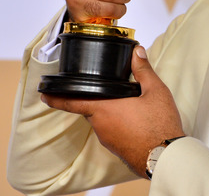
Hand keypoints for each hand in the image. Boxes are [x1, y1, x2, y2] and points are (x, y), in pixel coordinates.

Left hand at [42, 46, 184, 176]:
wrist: (165, 156)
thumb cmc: (159, 124)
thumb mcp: (155, 91)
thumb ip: (143, 70)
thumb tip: (137, 52)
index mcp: (104, 109)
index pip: (72, 101)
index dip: (56, 98)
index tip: (44, 94)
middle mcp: (100, 125)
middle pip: (91, 108)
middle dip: (97, 99)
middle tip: (110, 91)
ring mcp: (107, 139)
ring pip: (102, 120)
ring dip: (110, 112)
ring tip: (130, 106)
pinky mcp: (116, 148)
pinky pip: (111, 131)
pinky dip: (118, 124)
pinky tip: (134, 120)